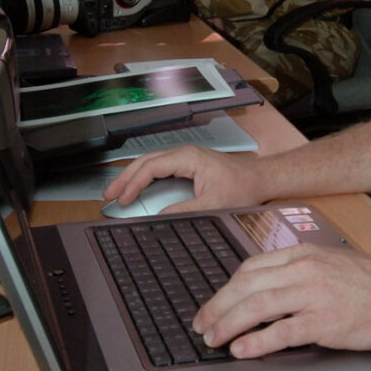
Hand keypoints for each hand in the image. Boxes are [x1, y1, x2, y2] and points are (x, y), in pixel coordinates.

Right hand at [102, 145, 260, 211]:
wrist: (261, 179)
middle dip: (125, 177)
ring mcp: (186, 157)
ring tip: (117, 192)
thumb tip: (160, 216)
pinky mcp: (188, 164)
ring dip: (133, 176)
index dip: (134, 183)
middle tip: (109, 194)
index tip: (124, 199)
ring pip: (150, 162)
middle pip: (145, 161)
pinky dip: (145, 177)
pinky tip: (138, 188)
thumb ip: (185, 210)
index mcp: (188, 158)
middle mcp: (184, 153)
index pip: (151, 167)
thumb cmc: (244, 186)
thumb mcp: (213, 203)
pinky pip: (160, 167)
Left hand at [193, 245, 370, 358]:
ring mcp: (314, 294)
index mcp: (305, 253)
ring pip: (256, 306)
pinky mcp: (325, 321)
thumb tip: (270, 288)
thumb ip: (302, 271)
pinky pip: (281, 332)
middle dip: (217, 307)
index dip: (225, 288)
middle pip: (246, 286)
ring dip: (228, 324)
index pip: (251, 268)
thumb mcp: (335, 263)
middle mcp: (305, 269)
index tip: (213, 304)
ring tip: (214, 339)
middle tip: (202, 325)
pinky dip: (256, 342)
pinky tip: (243, 350)